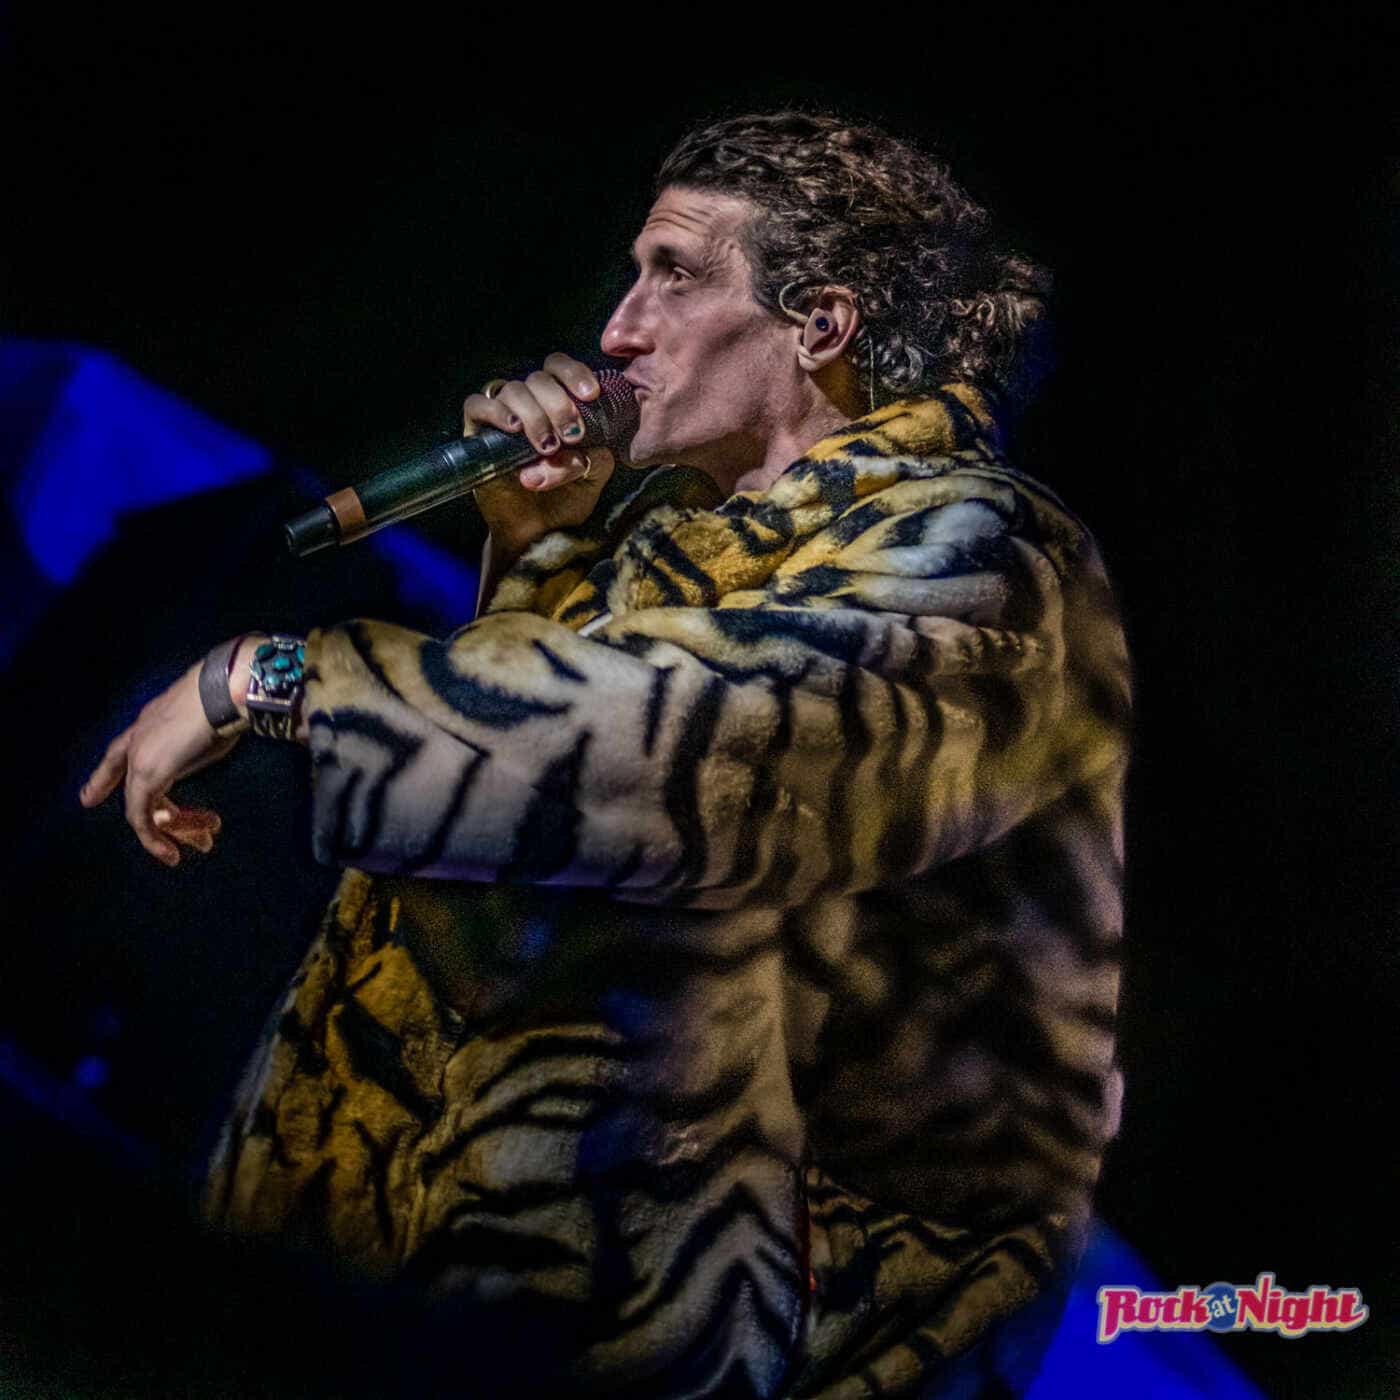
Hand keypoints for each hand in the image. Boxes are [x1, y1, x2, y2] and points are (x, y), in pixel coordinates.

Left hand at [79, 652, 249, 866]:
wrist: (221, 691)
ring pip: (140, 807)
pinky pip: (142, 816)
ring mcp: (139, 757)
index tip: (88, 798)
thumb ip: (195, 747)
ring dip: (169, 833)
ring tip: (193, 849)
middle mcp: (137, 740)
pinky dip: (155, 838)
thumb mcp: (205, 726)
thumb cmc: (223, 703)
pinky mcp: (147, 775)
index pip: (118, 754)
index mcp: (149, 722)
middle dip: (147, 820)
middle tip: (163, 848)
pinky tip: (170, 851)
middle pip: (128, 785)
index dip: (104, 778)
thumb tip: (201, 755)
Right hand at [463, 352, 616, 556]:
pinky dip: (495, 411)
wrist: (538, 533)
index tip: (591, 396)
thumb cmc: (566, 500)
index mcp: (558, 405)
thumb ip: (596, 453)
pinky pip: (477, 405)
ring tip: (546, 445)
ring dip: (534, 415)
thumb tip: (576, 447)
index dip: (575, 373)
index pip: (560, 368)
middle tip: (571, 434)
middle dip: (559, 404)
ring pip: (512, 391)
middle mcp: (529, 406)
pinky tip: (513, 430)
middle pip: (538, 378)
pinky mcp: (477, 435)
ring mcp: (502, 418)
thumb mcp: (594, 474)